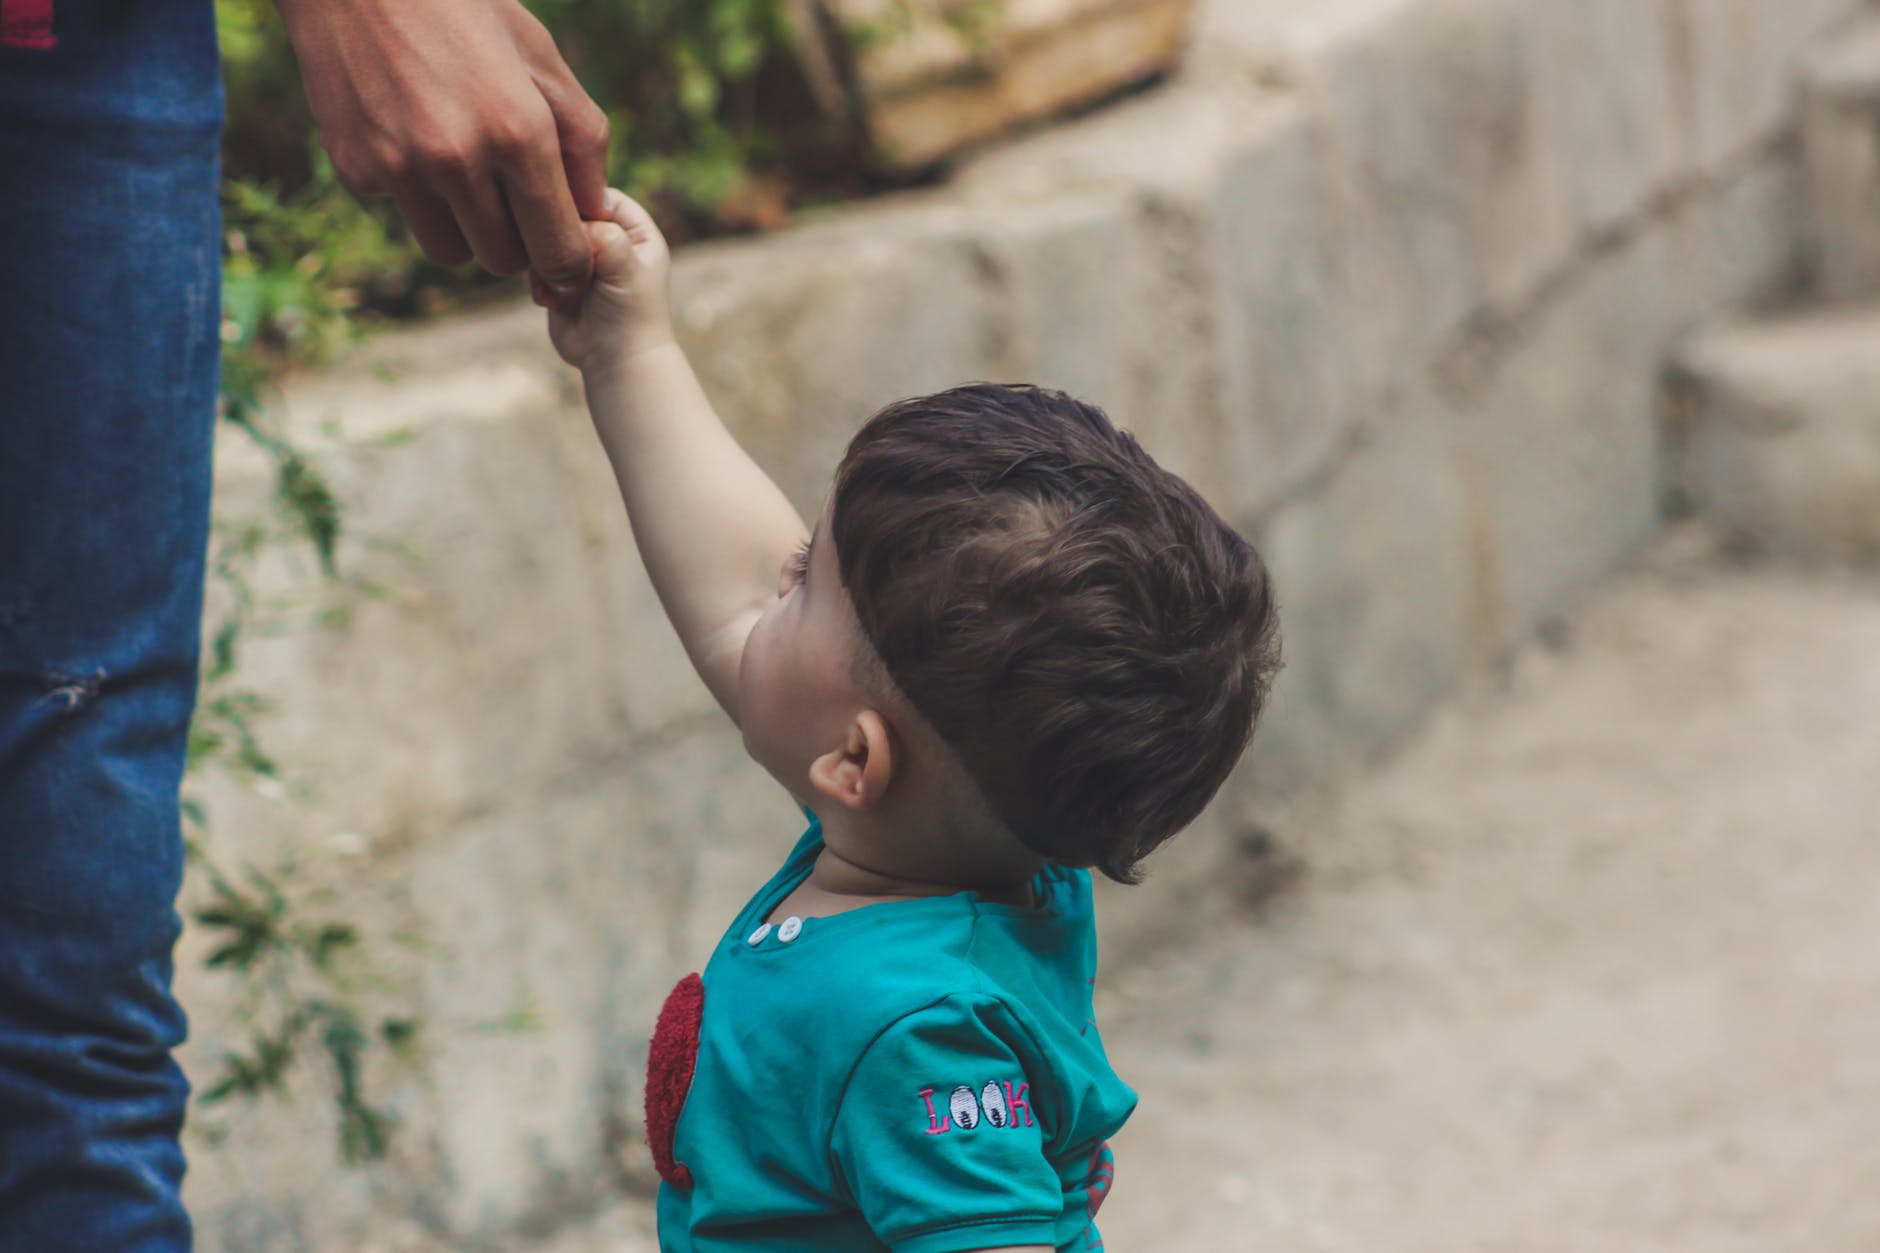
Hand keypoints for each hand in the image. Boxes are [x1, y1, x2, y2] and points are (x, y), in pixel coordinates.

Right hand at [276, 0, 609, 310]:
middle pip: (505, 261)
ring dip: (466, 230)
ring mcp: (401, 168)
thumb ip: (582, 137)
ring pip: (453, 253)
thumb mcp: (540, 53)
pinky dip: (415, 192)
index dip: (570, 263)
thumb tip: (597, 209)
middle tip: (515, 203)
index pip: (559, 250)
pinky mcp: (357, 169)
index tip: (569, 255)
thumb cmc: (462, 7)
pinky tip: (411, 135)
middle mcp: (459, 159)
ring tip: (465, 174)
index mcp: (519, 131)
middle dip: (518, 242)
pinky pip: (403, 213)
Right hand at [541, 190, 674, 373]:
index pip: (596, 191)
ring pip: (543, 235)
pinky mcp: (556, 276)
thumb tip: (563, 214)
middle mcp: (607, 238)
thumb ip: (600, 230)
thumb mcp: (624, 264)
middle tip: (564, 261)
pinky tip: (549, 300)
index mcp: (634, 228)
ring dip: (544, 260)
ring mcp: (579, 257)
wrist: (616, 362)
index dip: (577, 199)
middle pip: (565, 211)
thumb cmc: (630, 315)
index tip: (563, 216)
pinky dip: (537, 279)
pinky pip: (533, 262)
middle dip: (557, 234)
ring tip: (560, 288)